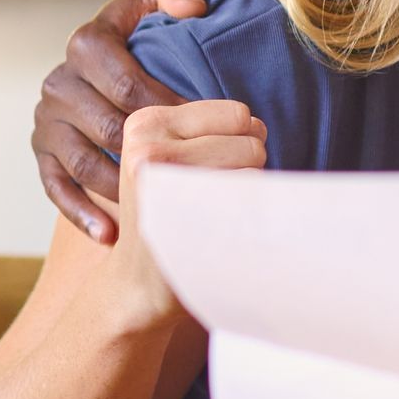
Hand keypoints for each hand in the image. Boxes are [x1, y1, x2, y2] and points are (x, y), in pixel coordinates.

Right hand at [33, 0, 206, 243]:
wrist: (119, 60)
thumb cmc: (151, 30)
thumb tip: (192, 7)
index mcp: (87, 43)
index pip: (124, 80)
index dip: (164, 106)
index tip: (204, 127)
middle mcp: (60, 81)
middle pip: (106, 126)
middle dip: (151, 151)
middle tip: (193, 175)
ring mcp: (47, 121)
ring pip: (83, 162)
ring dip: (120, 188)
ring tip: (160, 208)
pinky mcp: (42, 154)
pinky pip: (56, 188)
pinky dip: (81, 214)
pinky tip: (112, 235)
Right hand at [113, 99, 268, 327]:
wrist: (140, 285)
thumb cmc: (171, 216)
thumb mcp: (169, 159)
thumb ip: (208, 131)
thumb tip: (259, 124)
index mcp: (145, 123)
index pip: (237, 114)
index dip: (240, 143)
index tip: (209, 172)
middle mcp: (149, 145)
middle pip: (251, 136)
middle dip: (248, 165)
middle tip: (212, 199)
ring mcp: (165, 178)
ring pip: (255, 162)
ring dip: (249, 188)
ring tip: (215, 212)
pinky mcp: (186, 210)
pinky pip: (252, 191)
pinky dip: (251, 212)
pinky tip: (222, 230)